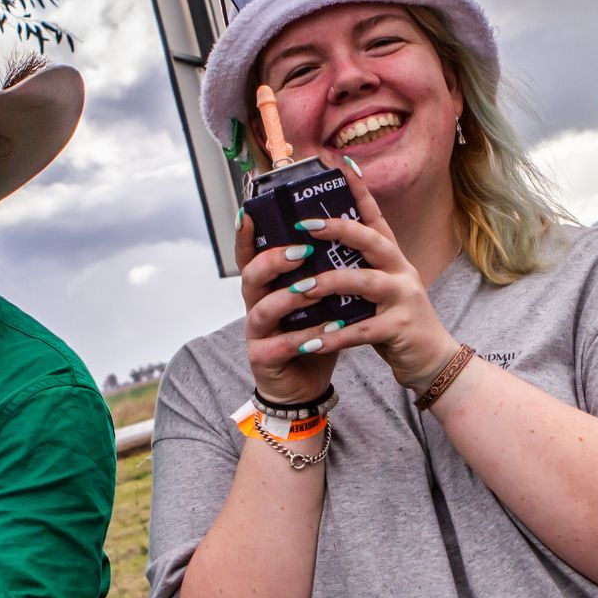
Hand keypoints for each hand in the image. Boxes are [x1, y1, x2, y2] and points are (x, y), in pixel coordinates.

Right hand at [237, 207, 339, 406]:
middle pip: (250, 276)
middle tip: (301, 251)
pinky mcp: (264, 359)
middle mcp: (256, 306)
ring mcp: (257, 334)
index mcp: (268, 287)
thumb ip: (323, 272)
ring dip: (289, 298)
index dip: (246, 235)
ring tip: (314, 290)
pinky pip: (281, 346)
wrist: (307, 386)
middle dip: (274, 261)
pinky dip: (304, 338)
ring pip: (262, 310)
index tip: (250, 211)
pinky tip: (325, 334)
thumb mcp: (319, 300)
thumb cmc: (313, 335)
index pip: (252, 255)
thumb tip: (350, 232)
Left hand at [260, 152, 457, 391]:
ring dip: (327, 285)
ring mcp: (403, 298)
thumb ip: (356, 271)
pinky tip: (312, 341)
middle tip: (302, 224)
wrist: (432, 360)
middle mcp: (401, 271)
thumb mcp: (380, 289)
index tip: (340, 164)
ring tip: (296, 290)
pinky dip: (335, 336)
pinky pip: (362, 330)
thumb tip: (315, 255)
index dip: (360, 191)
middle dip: (337, 229)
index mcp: (393, 258)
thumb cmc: (397, 321)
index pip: (376, 217)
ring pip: (363, 283)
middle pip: (371, 240)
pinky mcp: (399, 328)